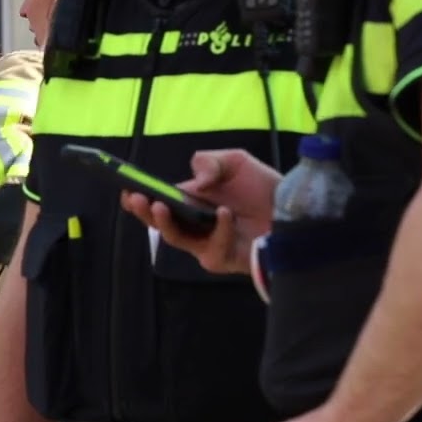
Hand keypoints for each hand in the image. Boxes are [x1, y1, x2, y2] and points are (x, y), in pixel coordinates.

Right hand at [119, 149, 279, 273]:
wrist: (295, 211)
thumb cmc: (263, 188)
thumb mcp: (235, 162)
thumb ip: (209, 162)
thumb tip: (191, 185)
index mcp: (190, 202)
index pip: (157, 202)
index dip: (139, 199)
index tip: (126, 190)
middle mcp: (193, 224)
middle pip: (160, 224)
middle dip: (144, 212)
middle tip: (138, 199)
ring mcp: (205, 244)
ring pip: (176, 239)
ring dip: (167, 222)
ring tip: (162, 206)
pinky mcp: (221, 259)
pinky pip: (212, 247)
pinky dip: (218, 229)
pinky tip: (224, 214)